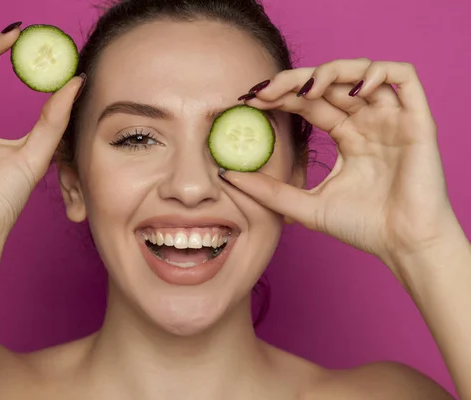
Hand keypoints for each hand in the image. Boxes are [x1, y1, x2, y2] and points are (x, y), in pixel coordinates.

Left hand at [222, 59, 459, 268]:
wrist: (402, 246)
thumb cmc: (363, 227)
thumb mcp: (305, 206)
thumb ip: (269, 191)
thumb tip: (227, 175)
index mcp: (346, 136)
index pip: (309, 103)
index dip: (280, 96)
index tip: (250, 102)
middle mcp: (367, 122)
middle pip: (329, 83)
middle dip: (293, 81)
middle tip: (264, 92)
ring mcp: (391, 118)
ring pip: (361, 71)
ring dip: (330, 72)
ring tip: (305, 91)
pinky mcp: (416, 119)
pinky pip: (403, 77)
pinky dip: (377, 72)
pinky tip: (353, 90)